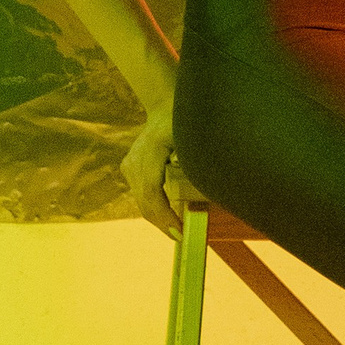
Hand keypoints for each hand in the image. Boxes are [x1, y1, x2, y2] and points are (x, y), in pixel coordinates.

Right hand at [121, 100, 189, 236]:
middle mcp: (135, 160)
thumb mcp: (196, 136)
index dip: (164, 216)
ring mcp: (129, 165)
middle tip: (181, 238)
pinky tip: (169, 218)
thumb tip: (215, 186)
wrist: (164, 106)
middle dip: (163, 223)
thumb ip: (200, 160)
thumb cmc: (185, 119)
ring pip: (142, 201)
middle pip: (146, 202)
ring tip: (177, 230)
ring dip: (159, 218)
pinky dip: (155, 208)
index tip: (179, 232)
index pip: (153, 192)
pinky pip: (141, 195)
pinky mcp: (129, 169)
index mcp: (151, 151)